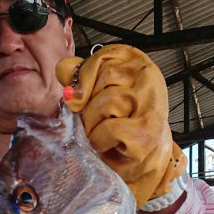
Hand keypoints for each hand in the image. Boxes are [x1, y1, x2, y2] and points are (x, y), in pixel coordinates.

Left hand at [56, 45, 186, 207]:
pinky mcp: (145, 131)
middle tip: (94, 119)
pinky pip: (110, 128)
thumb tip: (63, 68)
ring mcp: (150, 105)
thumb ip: (83, 77)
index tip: (79, 95)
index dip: (84, 77)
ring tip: (99, 131)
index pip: (103, 57)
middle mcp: (148, 79)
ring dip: (93, 122)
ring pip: (106, 102)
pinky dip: (100, 139)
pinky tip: (106, 143)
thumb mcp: (101, 92)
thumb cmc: (121, 121)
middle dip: (89, 103)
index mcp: (136, 63)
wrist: (143, 155)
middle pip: (104, 79)